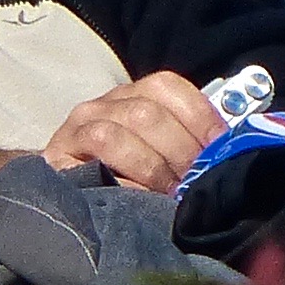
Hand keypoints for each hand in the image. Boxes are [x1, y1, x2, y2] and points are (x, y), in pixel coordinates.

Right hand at [40, 72, 226, 193]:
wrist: (65, 197)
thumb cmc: (123, 178)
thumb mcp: (159, 156)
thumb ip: (187, 147)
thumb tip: (225, 155)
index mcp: (135, 95)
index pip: (168, 87)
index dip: (199, 116)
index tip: (219, 149)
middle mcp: (106, 103)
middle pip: (149, 112)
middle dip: (180, 150)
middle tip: (195, 181)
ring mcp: (80, 124)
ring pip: (123, 129)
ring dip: (153, 165)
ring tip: (169, 191)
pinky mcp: (59, 152)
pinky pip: (97, 150)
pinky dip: (125, 174)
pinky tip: (139, 195)